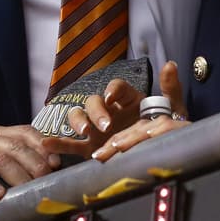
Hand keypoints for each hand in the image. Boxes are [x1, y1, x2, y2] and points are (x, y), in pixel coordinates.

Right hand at [42, 60, 187, 159]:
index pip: (116, 87)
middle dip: (96, 111)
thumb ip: (171, 89)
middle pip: (93, 101)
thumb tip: (170, 64)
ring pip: (77, 116)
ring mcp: (96, 128)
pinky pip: (70, 144)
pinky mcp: (89, 146)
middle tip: (105, 125)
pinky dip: (58, 142)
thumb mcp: (172, 110)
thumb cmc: (163, 130)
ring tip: (84, 133)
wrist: (157, 156)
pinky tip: (47, 143)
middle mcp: (108, 110)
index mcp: (127, 99)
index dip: (112, 90)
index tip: (112, 97)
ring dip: (78, 121)